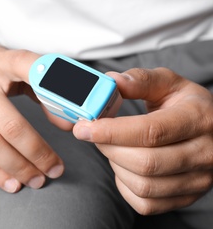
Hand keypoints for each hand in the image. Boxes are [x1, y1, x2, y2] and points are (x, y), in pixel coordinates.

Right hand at [0, 36, 65, 192]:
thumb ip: (40, 89)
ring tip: (37, 180)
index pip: (27, 67)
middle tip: (54, 169)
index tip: (71, 110)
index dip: (49, 84)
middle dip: (37, 153)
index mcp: (0, 62)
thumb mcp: (11, 63)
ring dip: (18, 168)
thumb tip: (66, 123)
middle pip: (11, 126)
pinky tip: (12, 182)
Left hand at [73, 68, 212, 214]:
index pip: (150, 131)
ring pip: (144, 186)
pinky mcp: (187, 197)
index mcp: (198, 118)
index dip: (111, 131)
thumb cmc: (184, 104)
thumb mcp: (168, 83)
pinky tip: (124, 166)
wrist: (210, 129)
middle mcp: (205, 153)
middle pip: (145, 163)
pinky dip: (125, 186)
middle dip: (109, 148)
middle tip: (94, 135)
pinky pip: (146, 203)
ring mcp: (198, 180)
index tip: (84, 128)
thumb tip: (111, 82)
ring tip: (113, 147)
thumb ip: (140, 80)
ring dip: (116, 166)